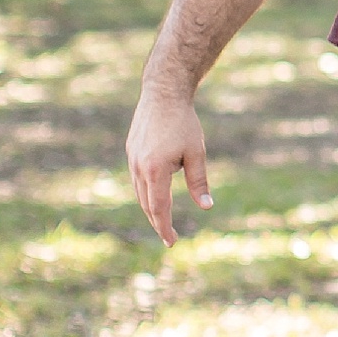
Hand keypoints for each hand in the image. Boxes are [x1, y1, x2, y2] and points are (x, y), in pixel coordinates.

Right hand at [126, 84, 212, 245]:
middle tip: (169, 237)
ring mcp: (132, 159)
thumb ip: (199, 182)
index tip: (172, 242)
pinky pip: (137, 179)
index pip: (159, 209)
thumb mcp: (197, 153)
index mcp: (155, 170)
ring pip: (140, 193)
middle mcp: (139, 168)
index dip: (165, 228)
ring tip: (162, 221)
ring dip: (151, 209)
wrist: (163, 94)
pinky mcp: (131, 151)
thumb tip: (206, 207)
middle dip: (158, 223)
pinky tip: (154, 195)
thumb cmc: (184, 123)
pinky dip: (145, 192)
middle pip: (147, 205)